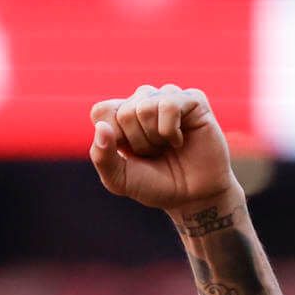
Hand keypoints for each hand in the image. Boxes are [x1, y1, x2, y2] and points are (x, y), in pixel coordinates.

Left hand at [88, 84, 241, 214]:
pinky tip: (179, 140)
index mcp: (121, 116)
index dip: (113, 137)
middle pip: (123, 113)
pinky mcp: (193, 99)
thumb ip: (102, 157)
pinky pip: (169, 105)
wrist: (191, 196)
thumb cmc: (154, 185)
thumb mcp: (118, 179)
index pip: (101, 111)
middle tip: (153, 153)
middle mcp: (144, 101)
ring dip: (154, 137)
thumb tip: (101, 127)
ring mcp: (168, 97)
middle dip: (137, 143)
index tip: (129, 154)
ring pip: (145, 107)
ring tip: (166, 146)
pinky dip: (170, 131)